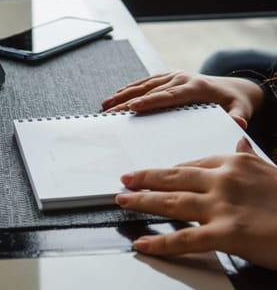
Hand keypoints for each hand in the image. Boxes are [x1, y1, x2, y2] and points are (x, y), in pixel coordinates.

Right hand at [102, 70, 263, 128]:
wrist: (233, 86)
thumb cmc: (235, 101)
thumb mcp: (240, 109)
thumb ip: (239, 115)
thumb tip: (238, 121)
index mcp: (195, 87)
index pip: (168, 95)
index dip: (149, 101)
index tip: (132, 107)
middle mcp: (181, 78)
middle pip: (150, 90)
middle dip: (127, 101)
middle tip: (109, 111)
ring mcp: (173, 76)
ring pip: (144, 85)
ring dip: (123, 94)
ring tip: (106, 105)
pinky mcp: (168, 77)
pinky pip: (146, 82)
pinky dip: (130, 89)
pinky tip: (116, 96)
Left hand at [115, 137, 276, 269]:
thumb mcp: (269, 169)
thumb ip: (248, 156)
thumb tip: (238, 141)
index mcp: (233, 162)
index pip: (189, 164)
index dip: (165, 171)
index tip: (150, 174)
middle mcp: (223, 179)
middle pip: (173, 177)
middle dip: (144, 179)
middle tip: (124, 180)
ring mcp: (223, 205)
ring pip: (172, 202)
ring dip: (142, 202)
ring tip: (123, 201)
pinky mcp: (227, 233)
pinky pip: (185, 238)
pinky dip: (161, 242)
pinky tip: (144, 242)